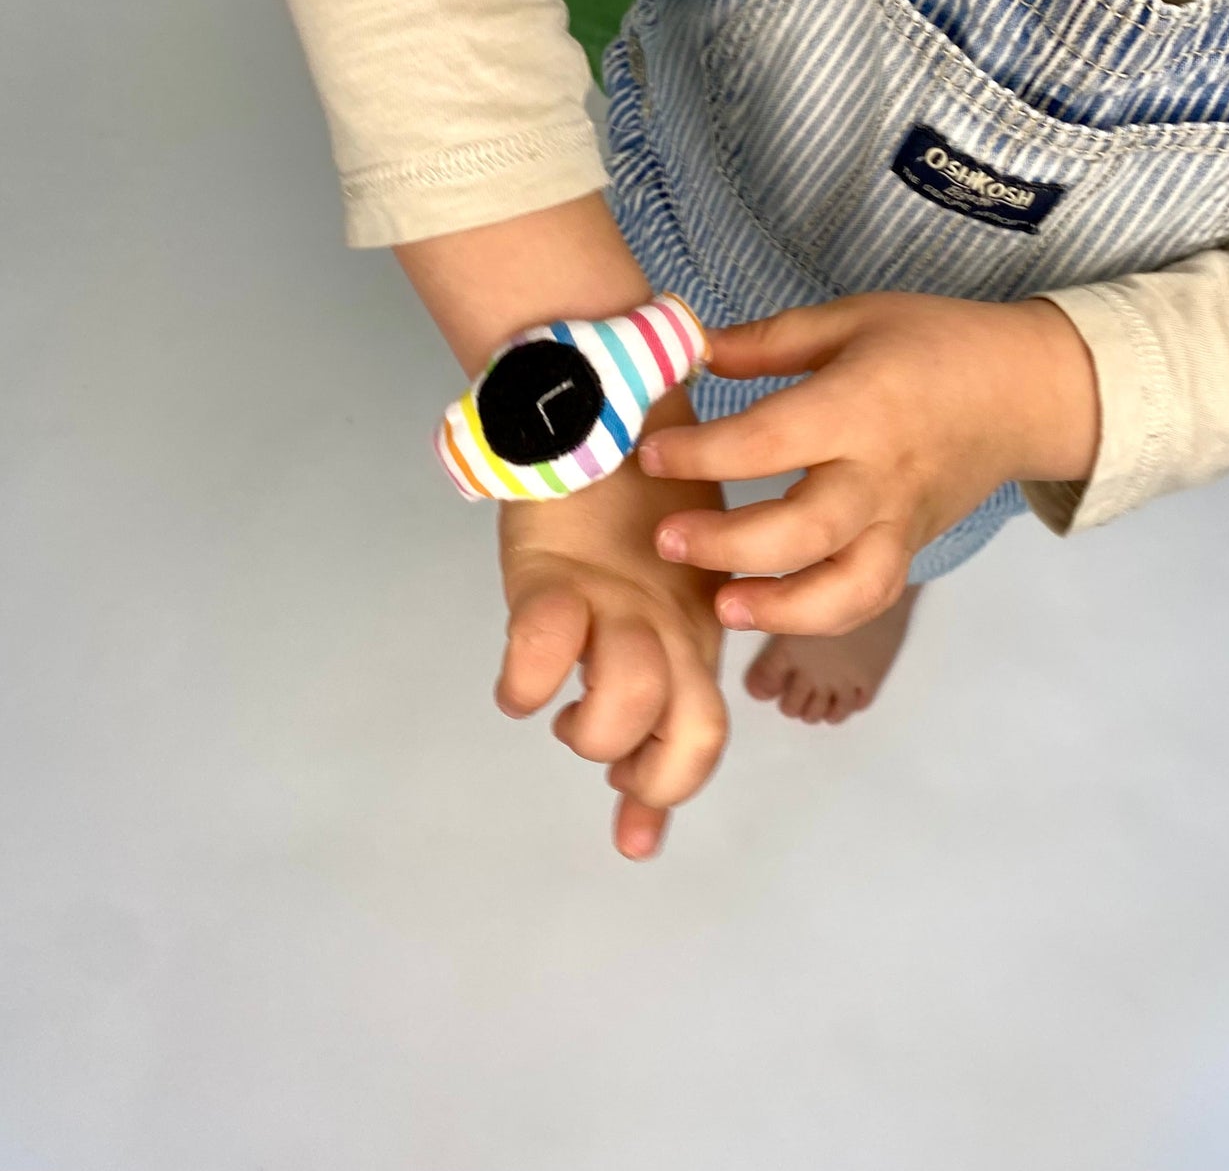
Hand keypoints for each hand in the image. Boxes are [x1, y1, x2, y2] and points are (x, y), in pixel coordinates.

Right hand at [493, 385, 732, 861]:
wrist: (591, 398)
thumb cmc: (623, 500)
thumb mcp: (652, 589)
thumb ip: (654, 673)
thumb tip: (635, 809)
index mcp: (690, 630)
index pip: (700, 736)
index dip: (668, 793)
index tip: (633, 839)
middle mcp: (664, 622)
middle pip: (684, 728)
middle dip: (639, 766)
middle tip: (603, 751)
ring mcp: (613, 596)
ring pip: (627, 696)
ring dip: (590, 727)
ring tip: (564, 705)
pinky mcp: (553, 569)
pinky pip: (541, 647)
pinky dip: (525, 681)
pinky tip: (520, 680)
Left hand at [637, 293, 1099, 637]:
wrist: (1024, 390)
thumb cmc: (934, 344)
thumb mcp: (851, 318)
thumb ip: (768, 341)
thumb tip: (690, 348)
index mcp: (861, 405)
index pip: (772, 439)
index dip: (705, 452)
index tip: (650, 453)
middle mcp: (882, 474)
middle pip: (805, 528)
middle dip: (728, 543)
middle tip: (666, 539)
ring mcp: (900, 521)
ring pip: (846, 588)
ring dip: (780, 608)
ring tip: (720, 604)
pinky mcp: (911, 549)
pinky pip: (869, 597)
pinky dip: (819, 618)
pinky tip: (765, 611)